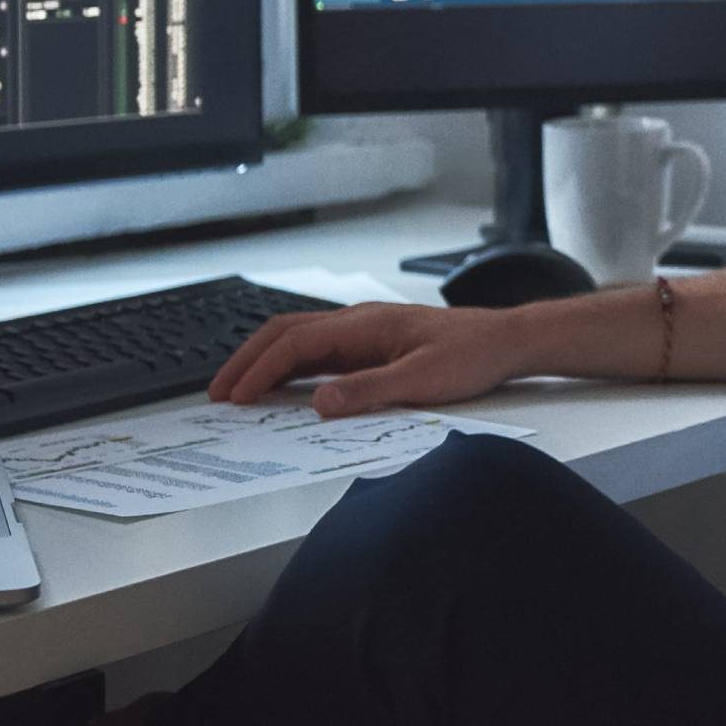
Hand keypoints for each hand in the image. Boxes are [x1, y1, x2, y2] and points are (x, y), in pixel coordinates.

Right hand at [207, 301, 526, 417]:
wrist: (507, 340)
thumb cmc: (473, 354)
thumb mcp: (423, 380)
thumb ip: (370, 391)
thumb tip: (319, 403)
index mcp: (366, 323)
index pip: (296, 342)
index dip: (259, 369)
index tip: (233, 396)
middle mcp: (360, 321)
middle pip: (287, 332)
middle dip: (248, 360)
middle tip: (218, 393)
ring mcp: (366, 331)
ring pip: (301, 339)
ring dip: (267, 362)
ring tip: (239, 392)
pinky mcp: (375, 344)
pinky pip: (321, 352)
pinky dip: (292, 367)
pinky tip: (284, 389)